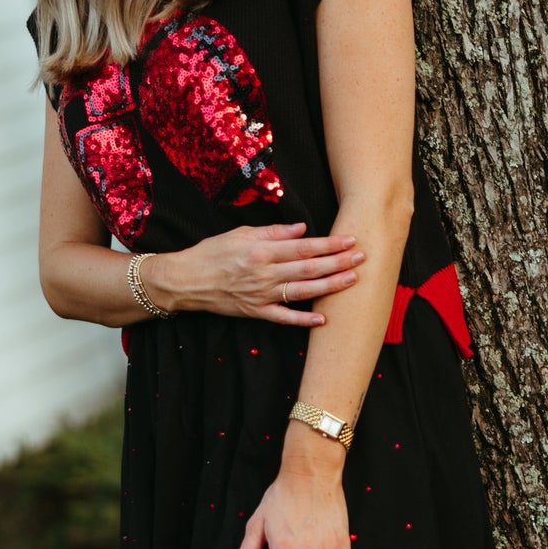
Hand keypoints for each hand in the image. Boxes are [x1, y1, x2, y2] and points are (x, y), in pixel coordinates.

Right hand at [144, 222, 363, 324]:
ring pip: (302, 290)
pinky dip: (303, 319)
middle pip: (309, 267)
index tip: (350, 239)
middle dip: (338, 262)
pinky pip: (283, 317)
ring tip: (353, 280)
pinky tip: (323, 319)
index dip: (329, 243)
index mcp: (261, 250)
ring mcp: (261, 295)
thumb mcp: (240, 234)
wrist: (185, 280)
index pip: (303, 246)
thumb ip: (273, 232)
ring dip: (330, 286)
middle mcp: (264, 273)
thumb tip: (302, 229)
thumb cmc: (211, 253)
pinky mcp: (255, 311)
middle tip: (363, 257)